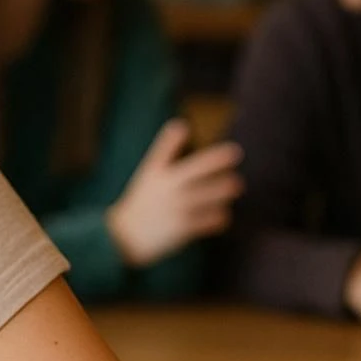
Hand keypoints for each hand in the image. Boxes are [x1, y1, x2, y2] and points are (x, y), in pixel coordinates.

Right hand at [106, 120, 243, 267]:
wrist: (124, 237)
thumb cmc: (142, 200)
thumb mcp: (149, 173)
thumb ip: (165, 150)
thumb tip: (182, 124)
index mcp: (156, 172)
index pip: (165, 150)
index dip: (176, 138)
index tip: (194, 129)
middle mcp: (167, 188)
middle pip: (195, 170)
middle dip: (216, 161)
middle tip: (236, 153)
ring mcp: (176, 208)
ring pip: (208, 196)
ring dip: (224, 190)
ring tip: (236, 186)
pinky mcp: (183, 228)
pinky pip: (209, 221)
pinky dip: (220, 217)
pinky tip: (223, 214)